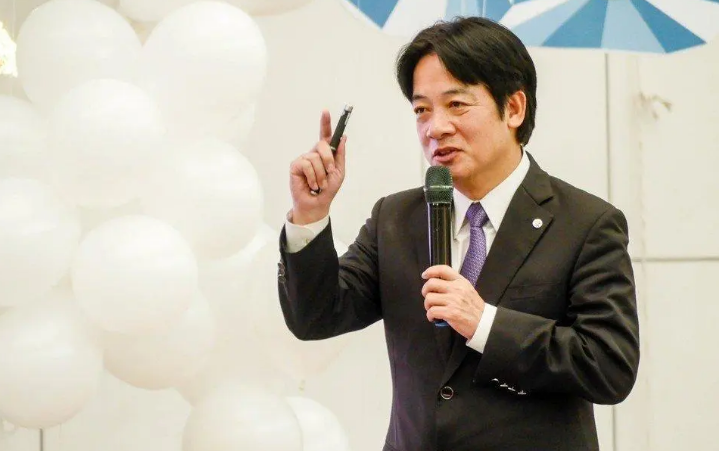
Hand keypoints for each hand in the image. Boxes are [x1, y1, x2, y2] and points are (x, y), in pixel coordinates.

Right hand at [289, 109, 346, 224]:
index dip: (325, 123)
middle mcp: (313, 153)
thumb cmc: (328, 189)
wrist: (317, 204)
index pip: (325, 135)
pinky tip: (312, 184)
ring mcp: (304, 158)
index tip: (326, 111)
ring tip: (320, 184)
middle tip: (330, 172)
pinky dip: (312, 177)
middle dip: (329, 159)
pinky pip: (307, 165)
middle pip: (322, 145)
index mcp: (325, 154)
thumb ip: (340, 155)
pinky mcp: (295, 165)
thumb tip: (342, 137)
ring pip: (315, 157)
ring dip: (321, 174)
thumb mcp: (339, 172)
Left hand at [421, 265, 484, 338]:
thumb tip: (437, 284)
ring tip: (433, 309)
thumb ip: (454, 284)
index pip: (443, 269)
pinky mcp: (450, 313)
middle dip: (425, 291)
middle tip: (428, 297)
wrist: (483, 323)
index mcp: (461, 282)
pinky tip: (434, 318)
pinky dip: (430, 316)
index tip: (425, 275)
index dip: (431, 271)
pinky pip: (432, 311)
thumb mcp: (467, 290)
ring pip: (429, 298)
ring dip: (427, 306)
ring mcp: (453, 301)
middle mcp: (456, 289)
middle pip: (431, 283)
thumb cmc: (474, 308)